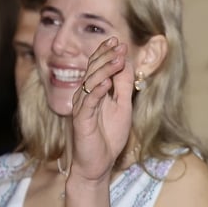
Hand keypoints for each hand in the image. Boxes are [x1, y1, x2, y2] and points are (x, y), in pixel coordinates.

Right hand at [69, 36, 132, 181]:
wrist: (98, 165)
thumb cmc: (108, 137)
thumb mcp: (123, 107)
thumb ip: (123, 86)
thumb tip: (126, 63)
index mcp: (94, 92)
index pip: (98, 67)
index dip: (106, 53)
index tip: (118, 41)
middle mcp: (85, 96)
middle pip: (93, 70)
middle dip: (106, 56)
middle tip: (118, 44)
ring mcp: (81, 107)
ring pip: (90, 82)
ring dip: (104, 69)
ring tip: (117, 59)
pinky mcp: (80, 120)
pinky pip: (88, 102)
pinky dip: (97, 91)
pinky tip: (106, 82)